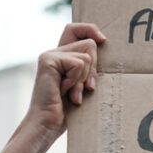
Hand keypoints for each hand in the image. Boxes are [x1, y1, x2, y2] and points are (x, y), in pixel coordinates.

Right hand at [26, 23, 105, 139]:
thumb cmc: (68, 110)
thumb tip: (102, 45)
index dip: (90, 29)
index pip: (75, 29)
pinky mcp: (48, 60)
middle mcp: (54, 52)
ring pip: (86, 56)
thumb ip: (88, 66)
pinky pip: (78, 64)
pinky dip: (77, 81)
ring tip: (72, 93)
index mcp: (61, 56)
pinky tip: (65, 92)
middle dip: (93, 69)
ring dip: (84, 79)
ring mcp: (50, 55)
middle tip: (83, 88)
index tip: (103, 40)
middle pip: (89, 44)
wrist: (48, 123)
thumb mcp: (83, 84)